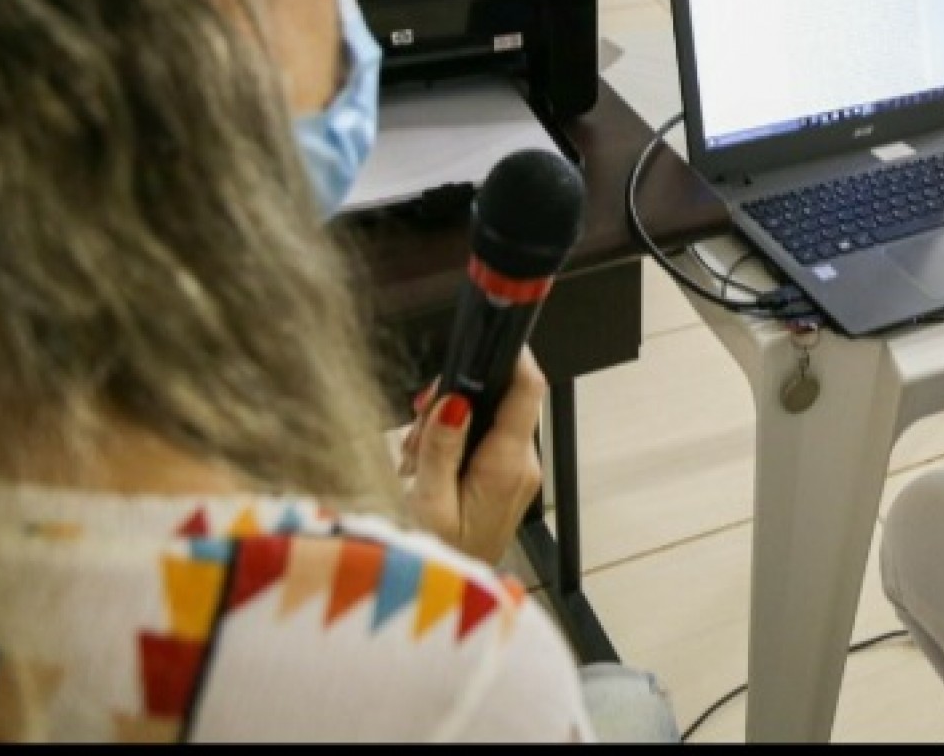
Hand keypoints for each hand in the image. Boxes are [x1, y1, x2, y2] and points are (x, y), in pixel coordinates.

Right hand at [401, 348, 546, 566]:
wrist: (447, 606)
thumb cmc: (438, 560)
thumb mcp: (426, 502)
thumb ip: (440, 444)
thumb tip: (454, 400)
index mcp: (507, 467)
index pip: (528, 392)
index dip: (514, 357)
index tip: (491, 337)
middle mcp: (520, 467)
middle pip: (500, 402)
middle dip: (455, 401)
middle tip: (417, 426)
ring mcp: (516, 475)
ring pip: (487, 421)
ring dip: (447, 427)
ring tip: (415, 460)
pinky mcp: (505, 482)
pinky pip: (484, 444)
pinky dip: (453, 445)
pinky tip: (426, 468)